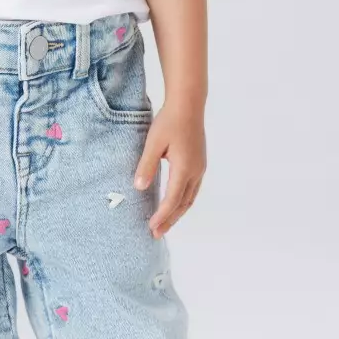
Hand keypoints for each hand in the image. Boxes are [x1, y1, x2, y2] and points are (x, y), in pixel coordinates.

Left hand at [132, 100, 206, 238]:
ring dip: (177, 212)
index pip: (172, 200)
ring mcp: (200, 168)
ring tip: (164, 224)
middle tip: (156, 234)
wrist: (189, 104)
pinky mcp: (199, 163)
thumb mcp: (153, 143)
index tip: (151, 228)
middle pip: (183, 204)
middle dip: (170, 220)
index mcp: (184, 168)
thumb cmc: (169, 121)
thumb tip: (138, 188)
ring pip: (190, 198)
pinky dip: (182, 201)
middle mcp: (196, 171)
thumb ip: (146, 166)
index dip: (162, 216)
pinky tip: (174, 204)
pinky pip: (192, 189)